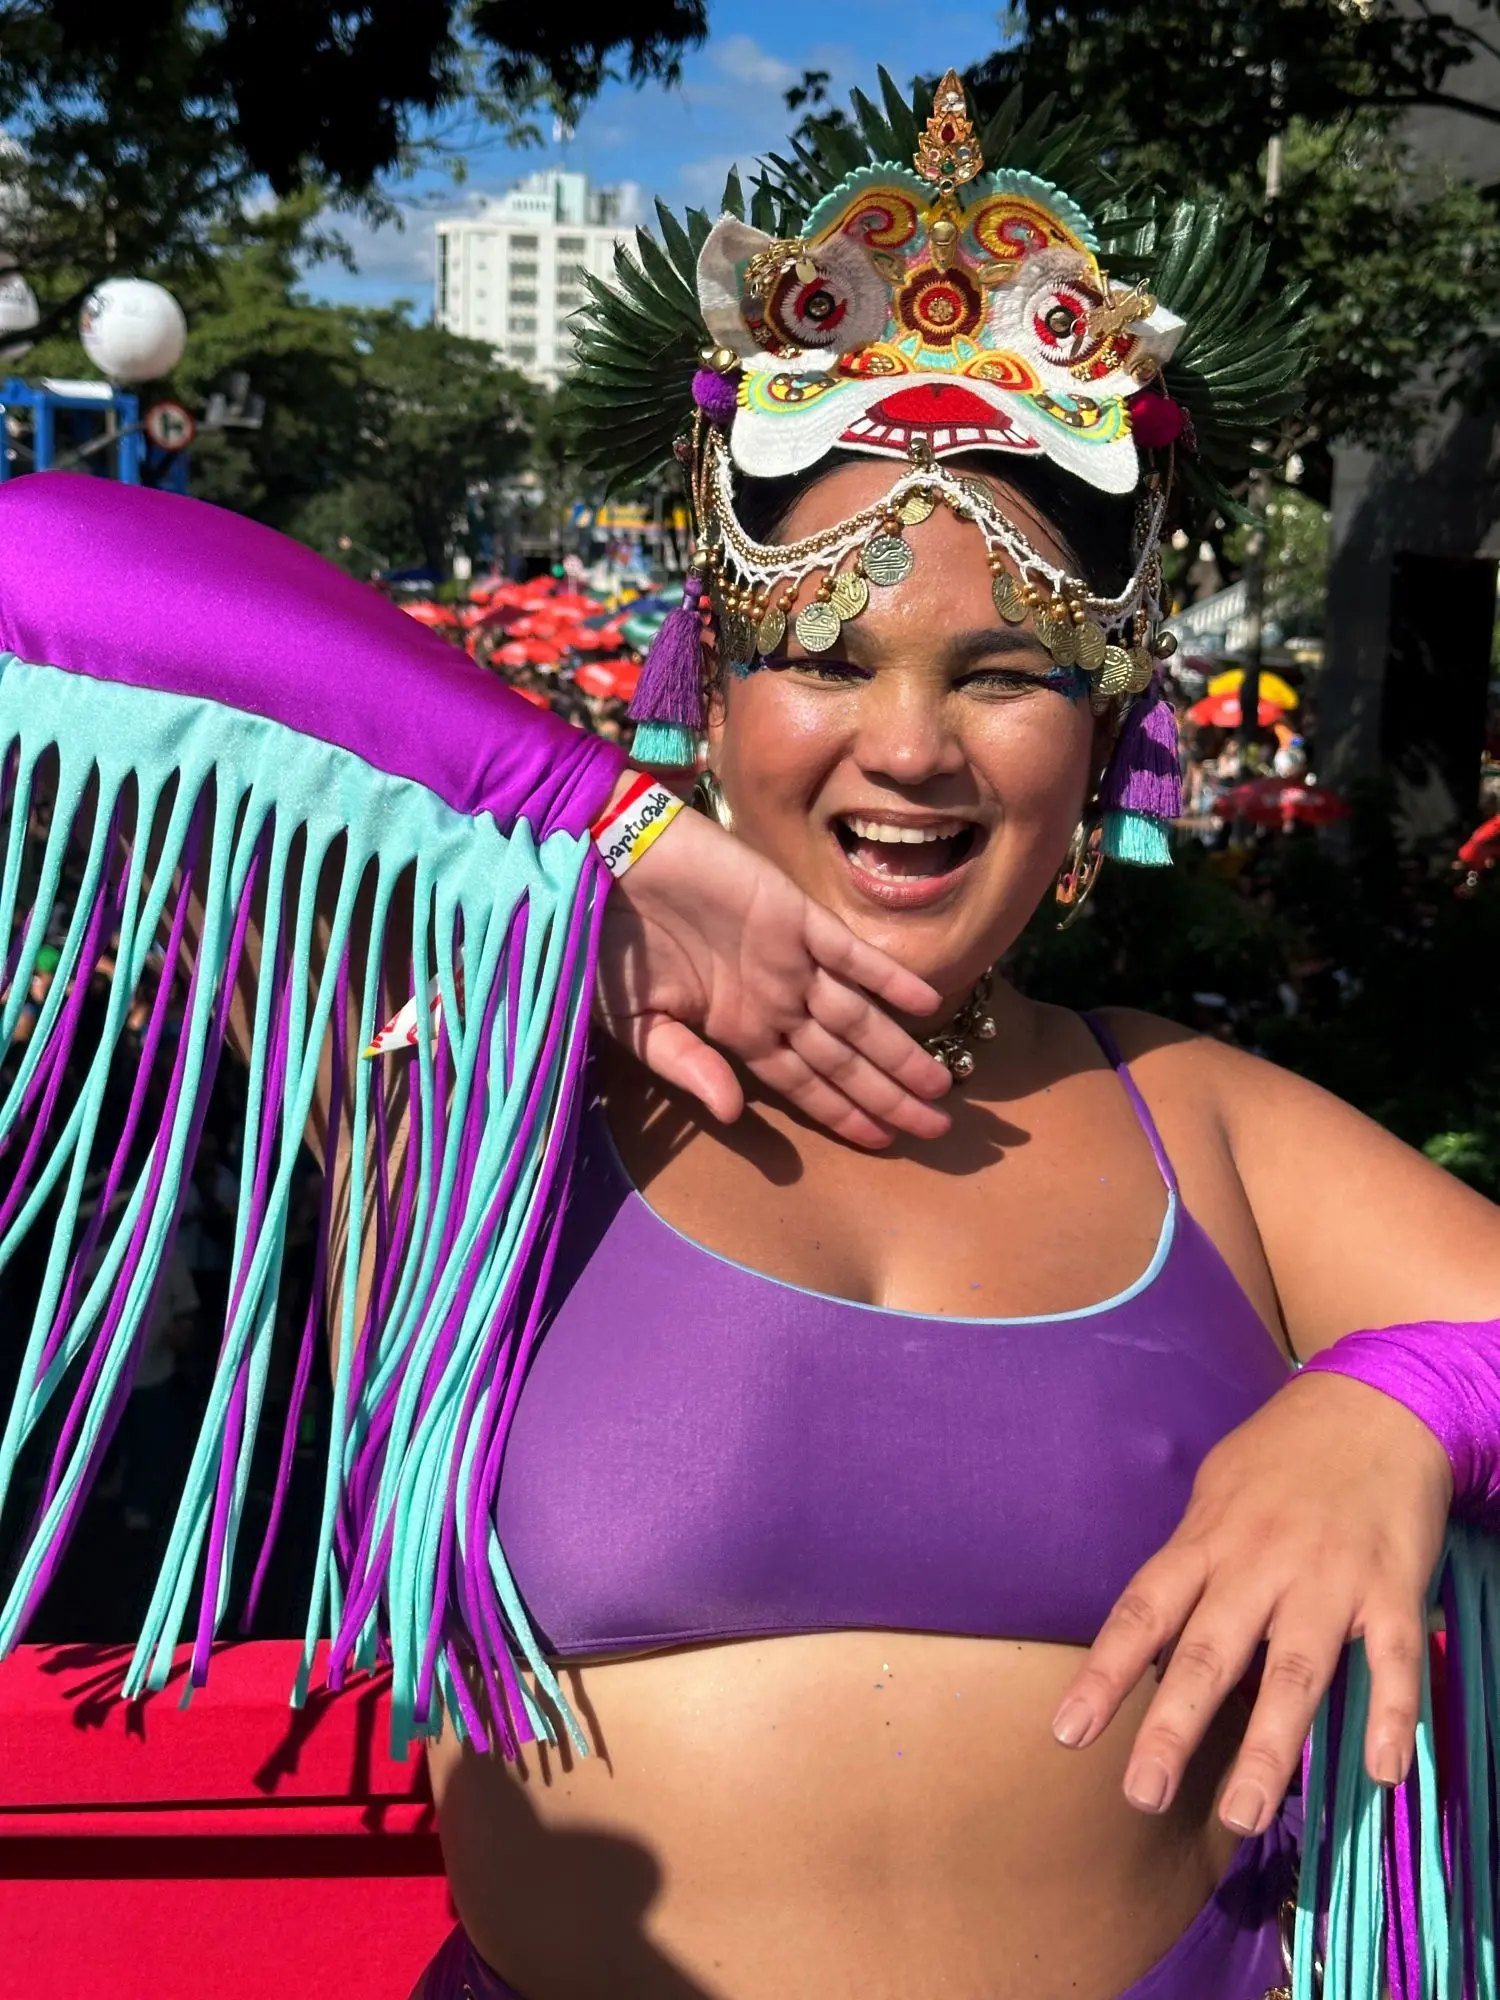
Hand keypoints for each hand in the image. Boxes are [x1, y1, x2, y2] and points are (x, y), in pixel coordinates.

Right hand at [598, 798, 951, 1148]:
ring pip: (858, 1015)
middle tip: (939, 1130)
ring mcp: (789, 959)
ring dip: (900, 1050)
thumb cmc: (606, 945)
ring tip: (942, 1085)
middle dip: (891, 1094)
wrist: (602, 865)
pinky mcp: (794, 914)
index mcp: (737, 1029)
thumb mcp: (635, 1022)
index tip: (886, 1140)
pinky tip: (927, 1004)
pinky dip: (888, 977)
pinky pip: (850, 953)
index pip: (806, 1083)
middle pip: (844, 1059)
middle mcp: (774, 1000)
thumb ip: (686, 1065)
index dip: (845, 1112)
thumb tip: (732, 1112)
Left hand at [1049, 1371, 1451, 1834]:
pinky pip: (1391, 1660)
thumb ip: (1191, 1563)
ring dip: (1268, 1746)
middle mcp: (1260, 1562)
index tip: (1068, 1732)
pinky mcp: (1392, 1587)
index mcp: (1207, 1540)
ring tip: (1243, 1813)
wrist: (1375, 1403)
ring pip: (1294, 1670)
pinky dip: (1389, 1715)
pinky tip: (1378, 1770)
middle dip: (1173, 1726)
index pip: (1143, 1613)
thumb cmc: (1283, 1456)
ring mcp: (1328, 1577)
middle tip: (1142, 1792)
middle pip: (1210, 1652)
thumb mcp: (1216, 1492)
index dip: (1104, 1674)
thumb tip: (1157, 1636)